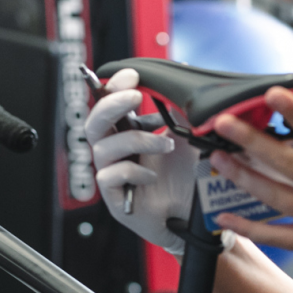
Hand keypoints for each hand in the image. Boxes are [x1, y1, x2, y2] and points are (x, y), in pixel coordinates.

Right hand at [85, 68, 197, 255]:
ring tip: (166, 145)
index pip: (110, 104)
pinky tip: (152, 176)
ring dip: (137, 140)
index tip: (132, 76)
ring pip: (103, 148)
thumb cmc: (190, 179)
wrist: (198, 217)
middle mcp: (118, 151)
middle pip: (94, 122)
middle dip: (112, 105)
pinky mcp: (115, 198)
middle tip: (136, 97)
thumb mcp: (188, 139)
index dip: (115, 87)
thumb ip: (179, 113)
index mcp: (130, 132)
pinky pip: (109, 177)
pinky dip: (132, 171)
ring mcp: (114, 174)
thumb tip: (176, 84)